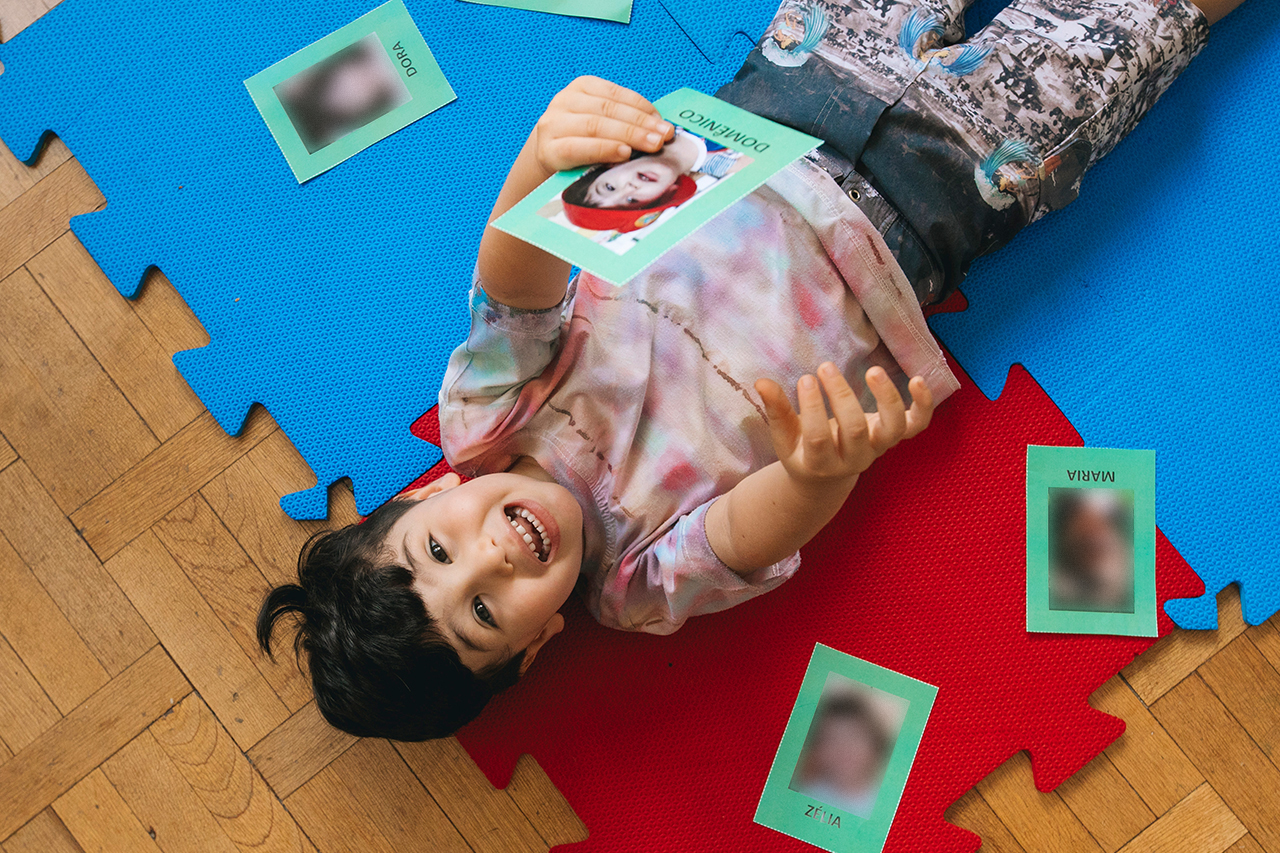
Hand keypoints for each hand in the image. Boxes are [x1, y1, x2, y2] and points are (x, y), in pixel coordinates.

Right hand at [531, 76, 674, 174]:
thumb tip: (659, 131)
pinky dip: (603, 150)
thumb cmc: (581, 141)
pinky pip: (578, 148)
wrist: (547, 158)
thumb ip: (625, 122)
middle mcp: (565, 101)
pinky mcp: (548, 150)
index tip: (663, 123)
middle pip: (608, 110)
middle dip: (640, 124)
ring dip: (627, 136)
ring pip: (595, 126)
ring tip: (650, 146)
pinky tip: (622, 154)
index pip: (616, 95)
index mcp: (582, 88)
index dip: (642, 108)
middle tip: (662, 137)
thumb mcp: (601, 123)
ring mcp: (554, 124)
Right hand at [756, 363, 933, 488]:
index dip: (813, 408)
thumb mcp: (784, 436)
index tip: (805, 379)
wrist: (828, 474)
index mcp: (822, 464)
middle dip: (842, 397)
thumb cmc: (801, 450)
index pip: (819, 438)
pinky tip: (918, 379)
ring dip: (887, 398)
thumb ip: (776, 410)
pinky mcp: (895, 436)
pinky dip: (923, 404)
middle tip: (825, 367)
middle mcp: (855, 459)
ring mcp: (878, 448)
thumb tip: (761, 381)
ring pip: (893, 428)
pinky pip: (917, 424)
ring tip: (872, 371)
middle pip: (855, 431)